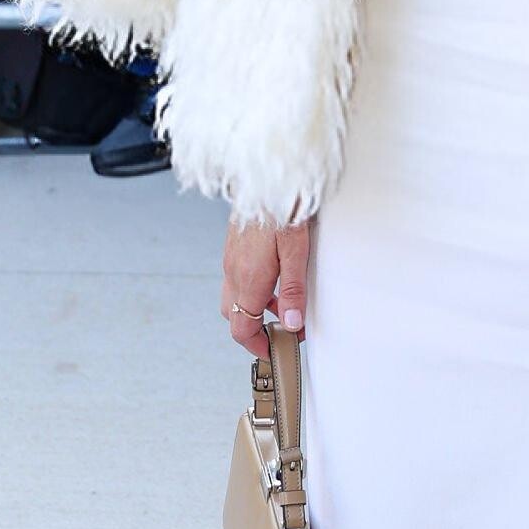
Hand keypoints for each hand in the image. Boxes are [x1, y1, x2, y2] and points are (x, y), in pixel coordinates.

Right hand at [221, 216, 310, 358]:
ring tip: (282, 308)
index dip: (257, 346)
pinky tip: (273, 279)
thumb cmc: (283, 208)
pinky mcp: (234, 245)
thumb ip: (294, 290)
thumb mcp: (297, 251)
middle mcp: (234, 270)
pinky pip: (236, 277)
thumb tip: (293, 325)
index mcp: (249, 278)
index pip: (242, 328)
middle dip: (253, 331)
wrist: (266, 176)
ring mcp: (231, 257)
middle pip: (234, 316)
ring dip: (253, 309)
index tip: (273, 352)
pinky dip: (251, 289)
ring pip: (234, 296)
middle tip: (278, 334)